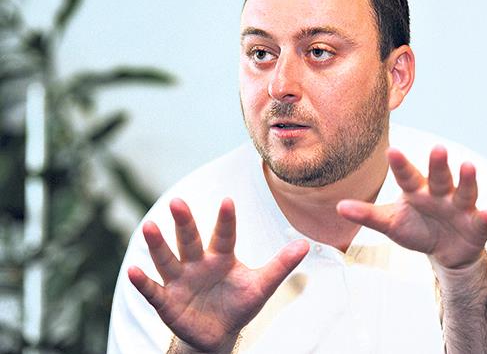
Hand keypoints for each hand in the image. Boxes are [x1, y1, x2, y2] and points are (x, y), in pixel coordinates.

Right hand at [128, 198, 308, 351]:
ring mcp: (180, 281)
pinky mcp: (167, 301)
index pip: (224, 235)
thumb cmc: (239, 304)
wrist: (217, 334)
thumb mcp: (261, 286)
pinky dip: (143, 282)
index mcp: (221, 257)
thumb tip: (306, 244)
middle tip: (177, 202)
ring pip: (168, 259)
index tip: (228, 200)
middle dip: (184, 223)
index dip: (226, 220)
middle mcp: (198, 263)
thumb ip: (281, 265)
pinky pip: (153, 290)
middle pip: (190, 240)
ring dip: (158, 244)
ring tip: (149, 226)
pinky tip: (132, 270)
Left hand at [337, 146, 486, 269]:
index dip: (400, 165)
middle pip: (438, 177)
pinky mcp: (476, 225)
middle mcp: (439, 194)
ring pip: (464, 191)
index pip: (407, 176)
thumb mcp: (391, 224)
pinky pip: (482, 220)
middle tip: (437, 148)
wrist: (446, 251)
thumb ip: (367, 215)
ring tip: (468, 165)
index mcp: (417, 191)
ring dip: (467, 179)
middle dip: (438, 164)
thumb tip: (338, 207)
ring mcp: (460, 208)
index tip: (391, 151)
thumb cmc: (416, 229)